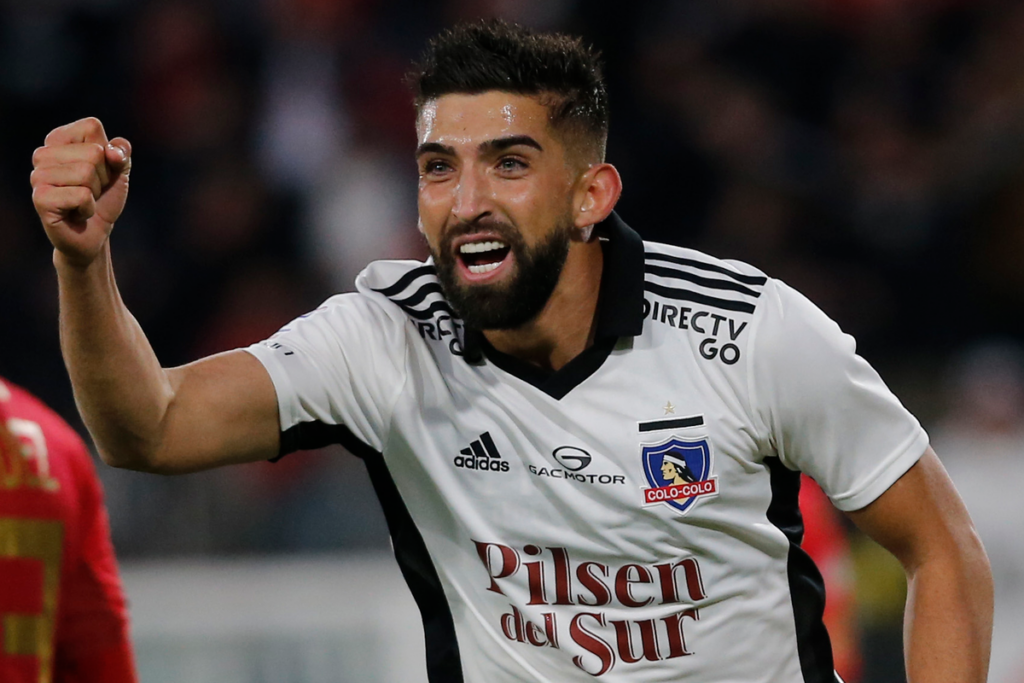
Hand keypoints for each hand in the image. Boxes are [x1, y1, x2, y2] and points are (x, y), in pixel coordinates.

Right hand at [31, 117, 132, 267]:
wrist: (93, 234)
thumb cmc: (102, 199)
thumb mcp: (119, 172)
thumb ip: (121, 153)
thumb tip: (113, 151)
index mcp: (58, 139)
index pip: (91, 126)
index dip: (107, 152)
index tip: (99, 172)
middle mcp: (42, 154)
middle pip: (93, 152)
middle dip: (102, 177)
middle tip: (91, 192)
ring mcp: (37, 176)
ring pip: (86, 173)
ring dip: (94, 194)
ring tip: (82, 202)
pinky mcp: (40, 198)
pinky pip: (81, 195)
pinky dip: (88, 208)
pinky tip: (77, 213)